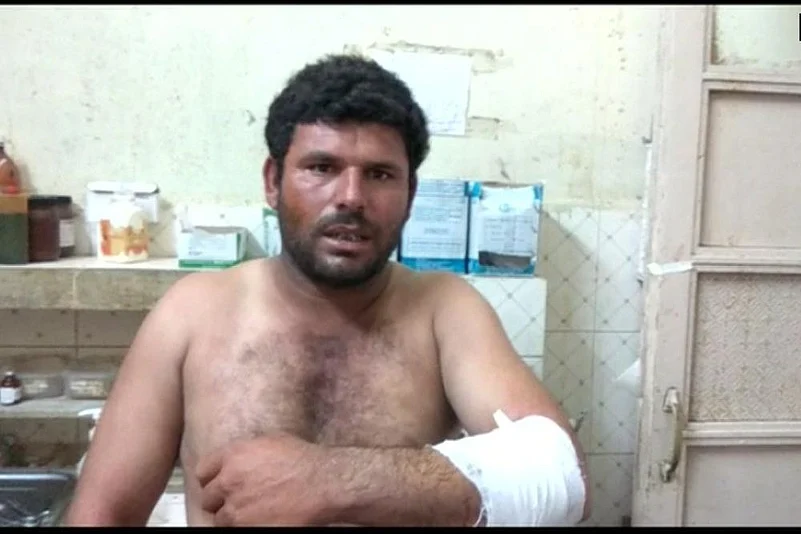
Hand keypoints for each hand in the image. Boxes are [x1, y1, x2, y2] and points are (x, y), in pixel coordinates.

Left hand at [195, 432, 330, 525]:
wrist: (321, 483)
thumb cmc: (303, 460)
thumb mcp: (271, 441)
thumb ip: (246, 451)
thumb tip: (238, 458)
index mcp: (233, 456)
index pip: (203, 471)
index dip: (212, 478)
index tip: (218, 483)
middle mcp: (229, 482)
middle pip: (208, 498)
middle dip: (220, 500)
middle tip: (236, 501)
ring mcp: (237, 508)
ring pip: (220, 520)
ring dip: (232, 517)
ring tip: (251, 512)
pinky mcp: (247, 528)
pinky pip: (235, 531)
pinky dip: (245, 526)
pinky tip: (260, 520)